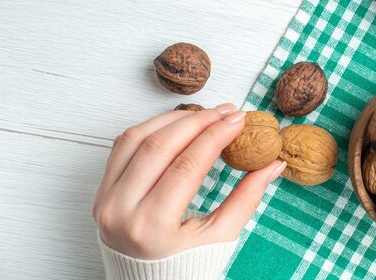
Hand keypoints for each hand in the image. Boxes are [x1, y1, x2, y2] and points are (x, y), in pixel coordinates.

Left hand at [92, 104, 285, 258]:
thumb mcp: (220, 238)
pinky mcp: (101, 191)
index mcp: (152, 228)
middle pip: (159, 146)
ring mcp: (105, 200)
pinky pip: (123, 146)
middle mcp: (121, 211)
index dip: (216, 136)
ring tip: (205, 114)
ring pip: (137, 138)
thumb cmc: (185, 267)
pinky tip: (177, 123)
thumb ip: (247, 198)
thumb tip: (275, 163)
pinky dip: (151, 128)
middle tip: (226, 111)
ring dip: (173, 119)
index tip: (239, 119)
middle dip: (198, 121)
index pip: (187, 166)